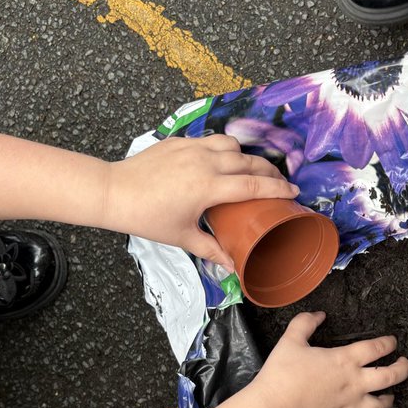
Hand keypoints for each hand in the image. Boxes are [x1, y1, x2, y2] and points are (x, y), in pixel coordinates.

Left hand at [103, 135, 296, 265]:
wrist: (114, 192)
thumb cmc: (147, 217)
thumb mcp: (182, 236)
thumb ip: (210, 248)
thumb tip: (232, 267)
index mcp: (207, 187)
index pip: (252, 185)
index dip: (276, 189)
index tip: (293, 192)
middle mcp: (204, 162)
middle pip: (249, 162)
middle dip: (269, 171)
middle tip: (280, 182)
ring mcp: (191, 148)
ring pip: (231, 144)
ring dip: (245, 155)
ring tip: (251, 169)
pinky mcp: (179, 141)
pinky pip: (211, 140)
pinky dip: (223, 148)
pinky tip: (222, 160)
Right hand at [250, 312, 407, 407]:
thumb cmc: (282, 374)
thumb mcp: (291, 340)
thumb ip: (306, 323)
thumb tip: (319, 315)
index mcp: (344, 360)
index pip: (377, 349)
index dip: (389, 343)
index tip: (393, 342)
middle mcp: (353, 383)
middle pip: (390, 376)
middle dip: (403, 369)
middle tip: (405, 364)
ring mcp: (348, 404)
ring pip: (381, 404)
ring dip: (390, 398)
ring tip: (391, 395)